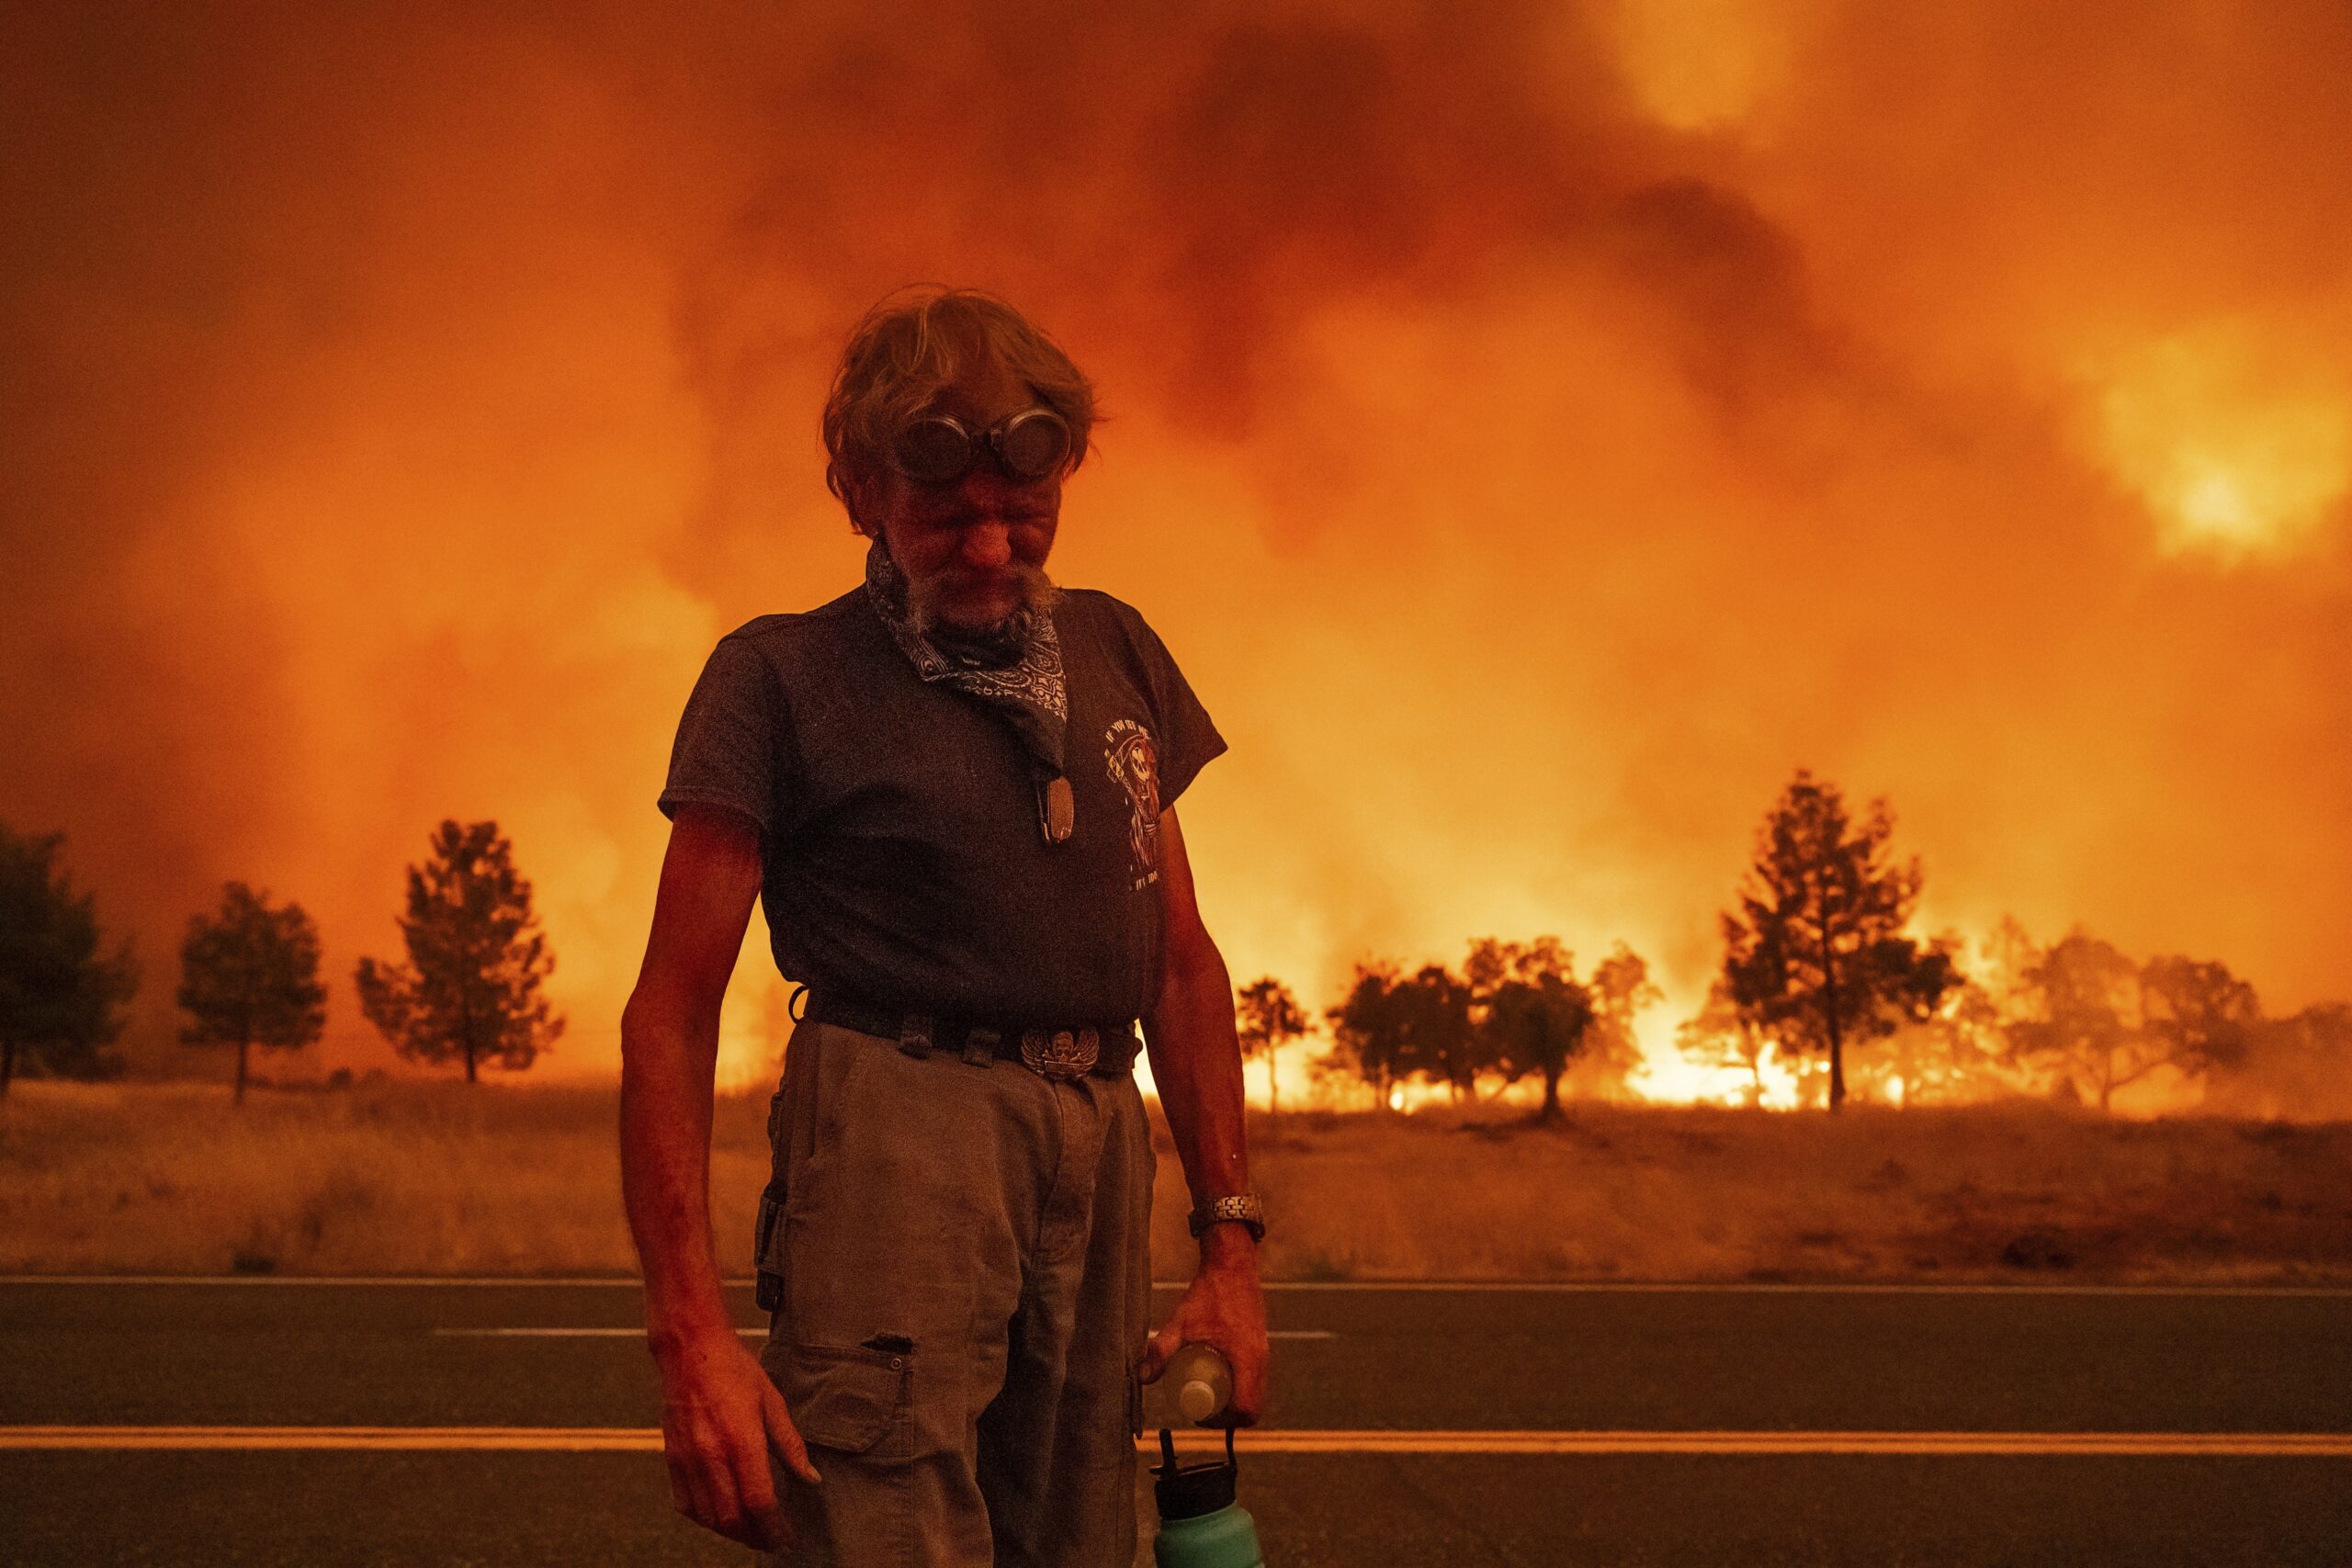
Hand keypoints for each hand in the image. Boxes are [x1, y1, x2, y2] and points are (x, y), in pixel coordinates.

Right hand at [651, 1324, 820, 1551]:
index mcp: (741, 1441)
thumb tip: (811, 1478)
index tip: (788, 1538)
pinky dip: (705, 1519)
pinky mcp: (672, 1458)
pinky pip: (686, 1504)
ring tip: (752, 1532)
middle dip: (756, 1537)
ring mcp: (688, 1460)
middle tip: (774, 1540)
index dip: (775, 1528)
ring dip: (732, 1532)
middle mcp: (712, 1456)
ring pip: (709, 1517)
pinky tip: (721, 1516)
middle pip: (733, 1517)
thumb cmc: (735, 1370)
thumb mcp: (772, 1401)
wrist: (690, 1350)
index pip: (759, 1502)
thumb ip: (791, 1444)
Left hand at [1138, 1230, 1269, 1424]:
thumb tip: (1142, 1378)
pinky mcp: (1261, 1348)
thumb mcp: (1181, 1321)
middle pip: (1252, 1409)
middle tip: (1199, 1408)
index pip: (1245, 1409)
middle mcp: (1261, 1361)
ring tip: (1205, 1394)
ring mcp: (1264, 1355)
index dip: (1221, 1422)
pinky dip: (1239, 1389)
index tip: (1199, 1413)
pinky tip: (1217, 1379)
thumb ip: (1161, 1349)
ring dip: (1233, 1403)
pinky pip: (1256, 1382)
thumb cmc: (1209, 1292)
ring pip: (1256, 1396)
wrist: (1233, 1266)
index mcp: (1248, 1360)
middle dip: (1225, 1418)